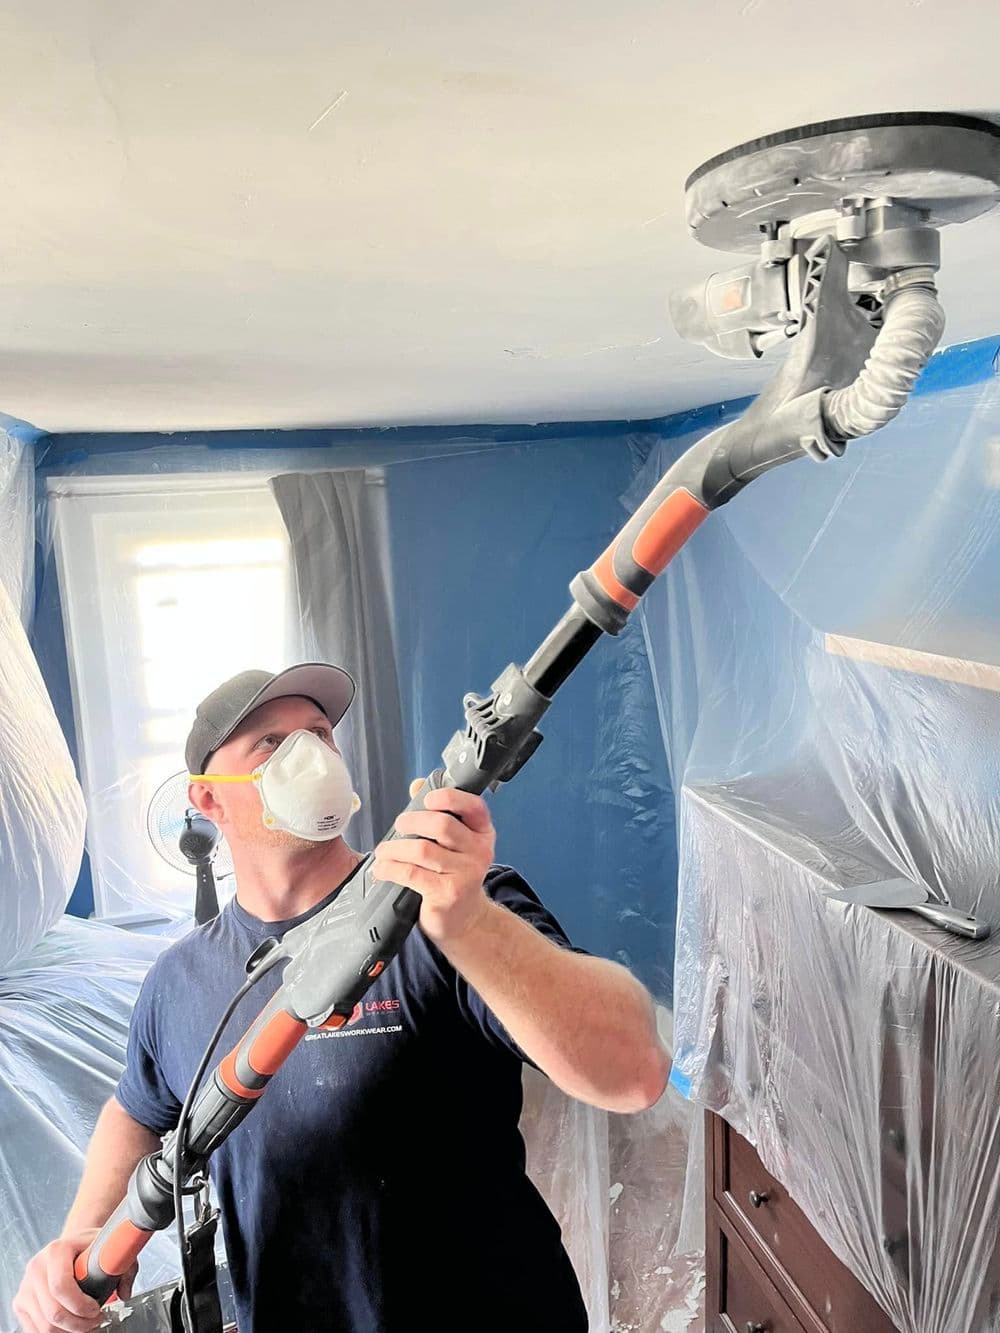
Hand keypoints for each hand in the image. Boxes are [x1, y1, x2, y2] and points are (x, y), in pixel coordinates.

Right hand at [13, 1229, 133, 1331]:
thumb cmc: (89, 1248)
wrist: (71, 1247)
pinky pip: (35, 1330)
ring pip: (44, 1326)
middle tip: (96, 1321)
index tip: (98, 1310)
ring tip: (86, 1324)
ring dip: (69, 1331)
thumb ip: (124, 1266)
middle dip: (79, 1324)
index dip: (81, 1305)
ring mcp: (26, 1287)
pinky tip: (71, 1327)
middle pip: (53, 1312)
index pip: (61, 1286)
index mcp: (56, 1250)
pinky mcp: (21, 1303)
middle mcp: (36, 1267)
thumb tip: (125, 1293)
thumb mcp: (110, 1247)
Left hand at [372, 779, 495, 947]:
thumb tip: (418, 785)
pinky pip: (412, 873)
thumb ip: (437, 813)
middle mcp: (479, 851)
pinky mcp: (447, 893)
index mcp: (482, 833)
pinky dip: (391, 868)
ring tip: (383, 851)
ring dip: (394, 848)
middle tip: (399, 824)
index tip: (427, 800)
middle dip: (412, 821)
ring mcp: (465, 874)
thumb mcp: (453, 844)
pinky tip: (382, 869)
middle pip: (442, 825)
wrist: (464, 919)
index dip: (450, 798)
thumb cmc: (453, 874)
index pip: (474, 807)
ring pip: (422, 849)